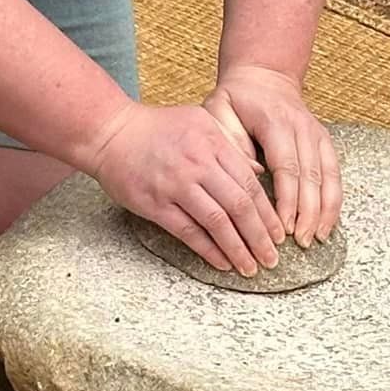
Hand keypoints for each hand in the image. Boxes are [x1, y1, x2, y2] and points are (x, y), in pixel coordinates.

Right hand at [85, 100, 284, 275]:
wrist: (110, 132)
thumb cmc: (157, 128)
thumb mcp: (200, 123)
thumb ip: (231, 146)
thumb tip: (260, 174)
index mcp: (213, 144)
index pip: (250, 184)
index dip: (268, 213)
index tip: (279, 234)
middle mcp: (198, 165)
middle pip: (239, 206)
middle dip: (260, 237)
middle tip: (272, 259)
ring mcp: (176, 186)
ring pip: (217, 223)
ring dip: (238, 249)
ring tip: (250, 267)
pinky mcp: (155, 204)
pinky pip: (188, 232)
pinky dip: (208, 250)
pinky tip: (223, 263)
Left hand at [203, 65, 341, 245]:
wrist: (264, 77)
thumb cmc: (235, 99)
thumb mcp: (219, 110)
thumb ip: (230, 141)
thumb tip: (253, 174)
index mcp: (276, 121)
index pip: (287, 166)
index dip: (287, 199)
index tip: (282, 227)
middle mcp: (302, 127)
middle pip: (310, 176)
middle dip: (307, 212)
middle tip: (298, 241)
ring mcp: (317, 134)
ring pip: (327, 177)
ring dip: (324, 210)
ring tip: (316, 239)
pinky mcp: (325, 141)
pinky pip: (334, 174)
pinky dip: (334, 201)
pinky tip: (327, 225)